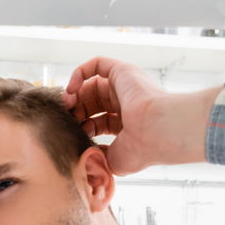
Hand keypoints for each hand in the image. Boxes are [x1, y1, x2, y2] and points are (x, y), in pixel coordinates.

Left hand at [62, 57, 215, 175]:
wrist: (157, 132)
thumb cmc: (141, 150)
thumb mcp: (114, 160)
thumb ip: (98, 156)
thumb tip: (87, 154)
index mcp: (129, 125)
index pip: (99, 122)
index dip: (83, 127)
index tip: (73, 135)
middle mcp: (128, 104)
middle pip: (94, 103)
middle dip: (77, 110)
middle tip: (67, 118)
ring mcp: (126, 87)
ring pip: (93, 84)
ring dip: (75, 93)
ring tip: (67, 104)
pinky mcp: (123, 72)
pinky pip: (97, 64)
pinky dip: (80, 72)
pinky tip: (71, 88)